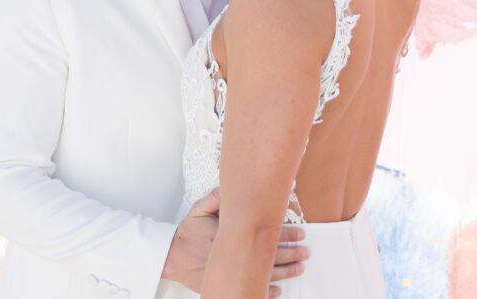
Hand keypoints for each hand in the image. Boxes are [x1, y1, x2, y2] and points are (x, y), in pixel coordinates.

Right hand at [162, 190, 308, 296]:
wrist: (171, 257)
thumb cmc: (188, 232)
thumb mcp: (199, 210)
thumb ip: (215, 198)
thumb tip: (231, 188)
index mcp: (230, 235)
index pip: (264, 233)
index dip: (285, 232)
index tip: (301, 232)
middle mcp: (233, 255)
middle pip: (268, 255)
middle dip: (290, 253)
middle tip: (306, 251)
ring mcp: (229, 272)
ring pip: (263, 274)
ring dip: (284, 272)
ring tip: (300, 268)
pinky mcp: (224, 284)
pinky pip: (248, 290)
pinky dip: (264, 293)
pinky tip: (277, 291)